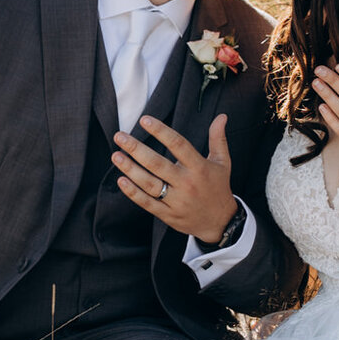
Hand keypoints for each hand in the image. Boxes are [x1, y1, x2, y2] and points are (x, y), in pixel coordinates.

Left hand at [113, 114, 235, 243]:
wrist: (220, 223)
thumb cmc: (218, 187)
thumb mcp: (222, 162)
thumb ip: (218, 139)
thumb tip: (222, 116)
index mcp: (199, 168)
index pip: (178, 145)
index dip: (161, 131)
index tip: (144, 119)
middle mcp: (187, 183)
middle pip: (158, 164)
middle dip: (136, 149)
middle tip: (119, 136)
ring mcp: (176, 200)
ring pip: (149, 184)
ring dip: (130, 169)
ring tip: (116, 155)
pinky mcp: (168, 214)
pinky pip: (147, 203)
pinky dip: (133, 192)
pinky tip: (121, 180)